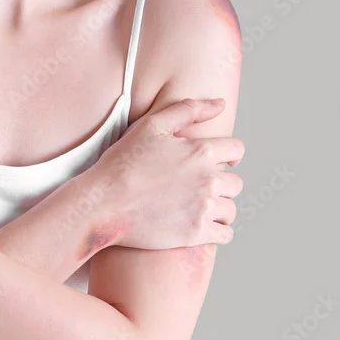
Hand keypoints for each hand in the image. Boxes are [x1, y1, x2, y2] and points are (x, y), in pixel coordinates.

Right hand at [87, 98, 243, 249]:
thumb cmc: (122, 163)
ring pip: (230, 210)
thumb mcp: (150, 126)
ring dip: (219, 209)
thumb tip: (220, 104)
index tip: (220, 163)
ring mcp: (203, 208)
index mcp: (201, 151)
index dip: (229, 155)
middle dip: (221, 185)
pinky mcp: (196, 233)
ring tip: (199, 210)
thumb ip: (188, 110)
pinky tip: (202, 228)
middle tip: (200, 189)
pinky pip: (225, 235)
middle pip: (235, 183)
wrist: (103, 203)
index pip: (236, 150)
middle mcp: (208, 179)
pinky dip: (218, 232)